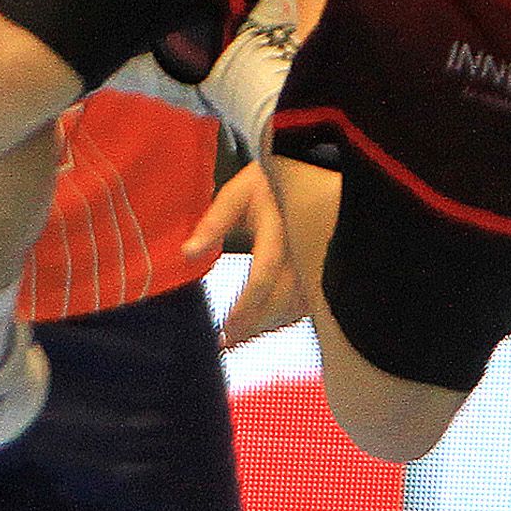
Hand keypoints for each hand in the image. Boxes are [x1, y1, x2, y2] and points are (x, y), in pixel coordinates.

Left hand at [185, 162, 311, 347]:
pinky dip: (286, 316)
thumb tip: (187, 253)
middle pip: (282, 299)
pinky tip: (265, 324)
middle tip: (226, 342)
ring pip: (296, 304)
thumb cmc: (272, 179)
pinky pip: (308, 300)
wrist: (315, 168)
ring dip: (268, 325)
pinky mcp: (323, 265)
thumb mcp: (238, 192)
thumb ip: (214, 222)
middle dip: (253, 324)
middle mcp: (303, 249)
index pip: (265, 275)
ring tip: (239, 337)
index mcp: (280, 230)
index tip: (225, 327)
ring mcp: (317, 259)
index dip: (246, 305)